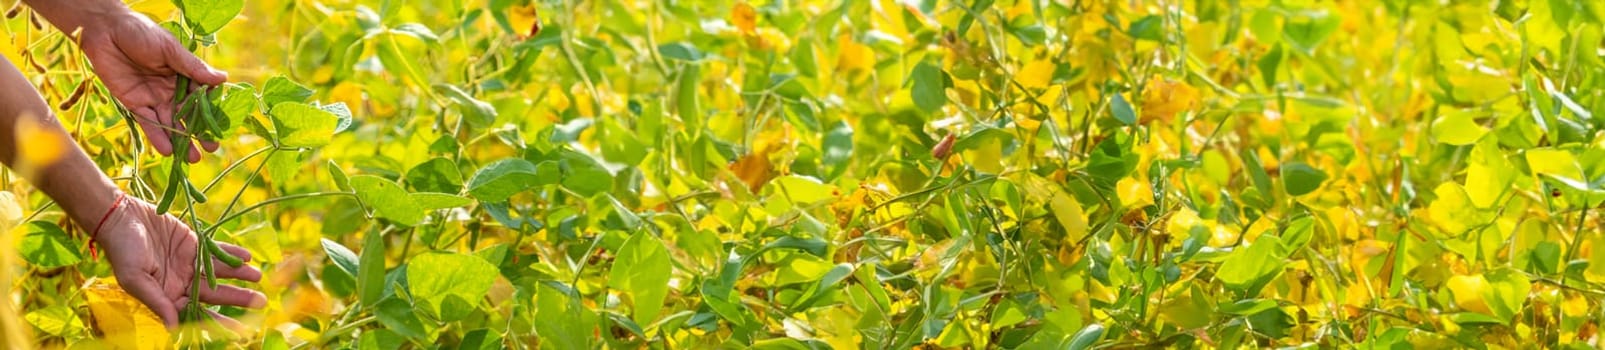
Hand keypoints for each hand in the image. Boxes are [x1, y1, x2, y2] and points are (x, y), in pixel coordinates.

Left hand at [77, 11, 225, 162]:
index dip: (212, 112)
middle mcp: (171, 89)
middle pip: (189, 115)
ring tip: (193, 159)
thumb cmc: (140, 33)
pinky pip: (148, 123)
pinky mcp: (134, 104)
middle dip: (200, 132)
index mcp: (184, 75)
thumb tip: (223, 79)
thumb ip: (193, 67)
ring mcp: (153, 98)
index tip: (222, 127)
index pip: (203, 97)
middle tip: (211, 148)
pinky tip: (168, 151)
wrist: (105, 32)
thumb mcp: (170, 49)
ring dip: (181, 141)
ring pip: (170, 123)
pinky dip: (158, 137)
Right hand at [91, 194, 265, 328]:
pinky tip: (247, 257)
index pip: (198, 312)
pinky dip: (232, 254)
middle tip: (261, 301)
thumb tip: (172, 328)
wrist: (120, 218)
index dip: (219, 321)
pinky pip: (216, 250)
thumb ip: (157, 302)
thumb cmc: (123, 251)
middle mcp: (181, 282)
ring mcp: (189, 262)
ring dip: (239, 274)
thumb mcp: (135, 278)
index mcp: (168, 295)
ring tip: (258, 276)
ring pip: (219, 272)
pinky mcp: (193, 243)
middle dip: (238, 298)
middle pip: (215, 294)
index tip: (240, 330)